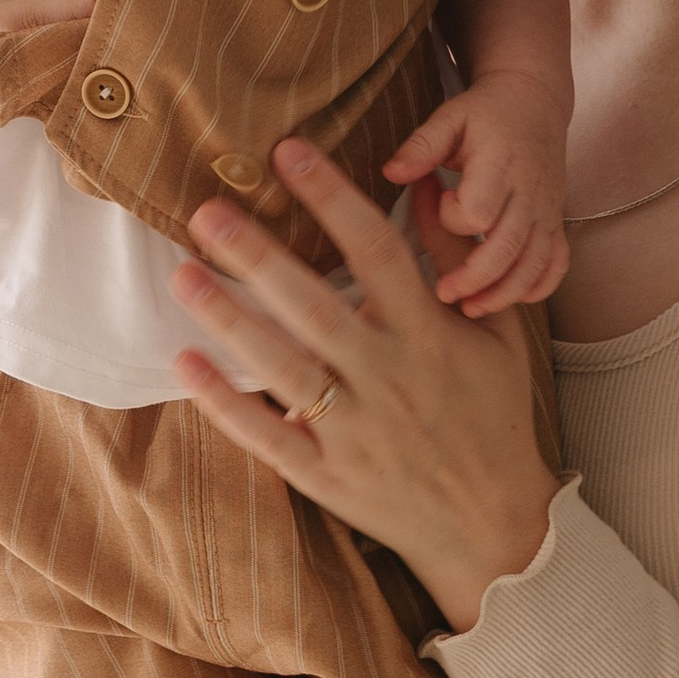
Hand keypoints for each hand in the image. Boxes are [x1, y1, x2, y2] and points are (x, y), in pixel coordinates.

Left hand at [168, 141, 561, 632]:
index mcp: (428, 334)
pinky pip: (267, 437)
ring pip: (281, 368)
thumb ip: (456, 259)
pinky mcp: (328, 477)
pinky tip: (185, 363)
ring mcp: (355, 432)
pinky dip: (225, 403)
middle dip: (259, 255)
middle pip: (314, 306)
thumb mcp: (495, 333)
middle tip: (207, 210)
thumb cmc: (493, 416)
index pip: (377, 250)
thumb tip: (428, 183)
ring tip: (182, 273)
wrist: (495, 525)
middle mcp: (388, 378)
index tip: (289, 152)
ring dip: (228, 320)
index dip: (333, 197)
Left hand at [382, 81, 571, 313]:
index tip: (440, 205)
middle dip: (475, 278)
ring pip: (534, 263)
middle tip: (444, 294)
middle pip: (508, 247)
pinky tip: (514, 297)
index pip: (479, 210)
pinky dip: (540, 286)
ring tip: (471, 307)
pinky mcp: (556, 220)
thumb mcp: (450, 117)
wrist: (535, 100)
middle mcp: (529, 191)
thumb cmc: (485, 112)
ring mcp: (547, 210)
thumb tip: (391, 173)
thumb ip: (422, 145)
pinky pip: (557, 263)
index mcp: (500, 163)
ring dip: (505, 292)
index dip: (454, 220)